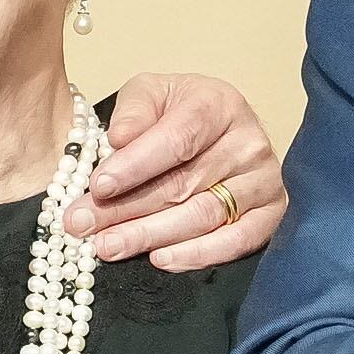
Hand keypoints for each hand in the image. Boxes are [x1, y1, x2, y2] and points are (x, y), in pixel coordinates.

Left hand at [75, 70, 282, 266]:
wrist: (216, 127)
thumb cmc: (176, 111)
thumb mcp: (149, 93)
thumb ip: (133, 111)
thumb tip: (120, 139)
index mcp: (218, 105)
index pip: (177, 139)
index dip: (137, 166)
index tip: (99, 187)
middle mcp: (248, 142)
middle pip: (183, 184)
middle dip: (127, 209)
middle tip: (83, 226)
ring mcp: (263, 180)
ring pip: (203, 216)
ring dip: (151, 236)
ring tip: (107, 246)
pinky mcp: (270, 213)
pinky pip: (237, 241)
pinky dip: (198, 255)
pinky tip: (160, 260)